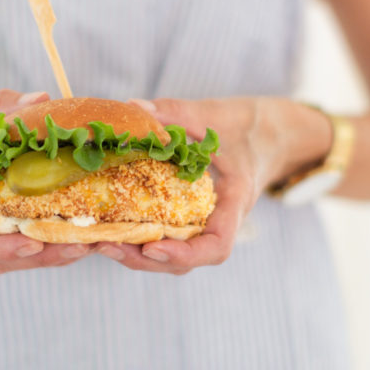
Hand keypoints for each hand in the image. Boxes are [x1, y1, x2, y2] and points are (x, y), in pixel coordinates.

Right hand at [0, 89, 91, 273]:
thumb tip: (41, 99)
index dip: (2, 248)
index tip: (35, 244)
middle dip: (42, 256)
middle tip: (84, 246)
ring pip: (4, 260)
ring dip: (46, 256)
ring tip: (88, 244)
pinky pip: (8, 249)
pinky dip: (40, 246)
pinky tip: (73, 235)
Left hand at [94, 97, 330, 274]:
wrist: (271, 133)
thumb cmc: (247, 125)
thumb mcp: (215, 115)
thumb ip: (176, 112)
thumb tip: (134, 107)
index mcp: (234, 203)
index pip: (216, 247)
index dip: (184, 255)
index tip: (152, 249)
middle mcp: (218, 221)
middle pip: (185, 261)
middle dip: (143, 259)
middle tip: (105, 244)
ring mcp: (202, 222)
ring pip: (172, 255)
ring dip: (135, 253)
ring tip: (99, 241)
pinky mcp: (187, 216)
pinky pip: (165, 235)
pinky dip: (137, 236)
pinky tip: (108, 226)